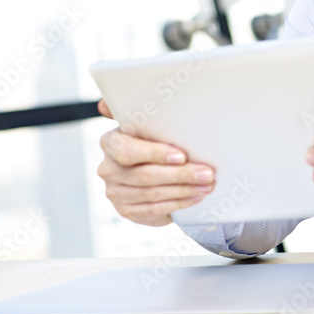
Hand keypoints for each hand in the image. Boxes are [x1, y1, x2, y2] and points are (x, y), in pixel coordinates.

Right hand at [96, 99, 214, 225]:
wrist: (150, 168)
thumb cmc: (153, 139)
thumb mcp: (148, 122)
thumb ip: (135, 109)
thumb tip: (105, 103)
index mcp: (110, 142)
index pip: (127, 150)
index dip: (155, 154)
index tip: (181, 155)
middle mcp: (108, 169)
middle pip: (145, 175)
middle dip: (181, 174)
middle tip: (207, 173)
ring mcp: (115, 192)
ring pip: (153, 194)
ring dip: (185, 190)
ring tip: (208, 184)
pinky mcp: (126, 210)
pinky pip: (155, 210)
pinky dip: (179, 203)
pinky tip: (196, 196)